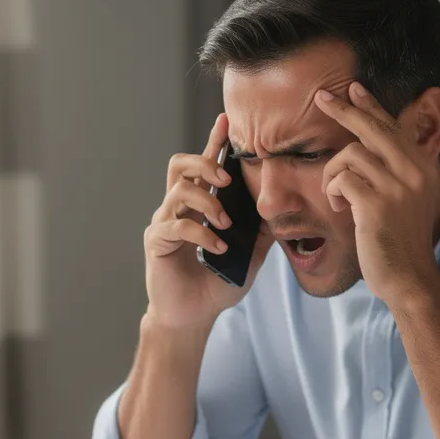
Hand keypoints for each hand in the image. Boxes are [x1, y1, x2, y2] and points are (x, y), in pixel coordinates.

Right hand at [143, 113, 273, 330]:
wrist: (193, 316)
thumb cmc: (216, 285)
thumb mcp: (249, 256)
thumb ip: (261, 232)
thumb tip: (282, 210)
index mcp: (198, 207)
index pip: (203, 166)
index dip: (213, 142)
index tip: (227, 121)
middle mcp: (177, 208)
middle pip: (180, 165)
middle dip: (206, 163)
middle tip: (227, 179)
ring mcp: (164, 223)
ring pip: (179, 191)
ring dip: (208, 203)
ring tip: (225, 225)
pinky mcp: (156, 242)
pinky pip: (177, 225)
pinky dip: (202, 233)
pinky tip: (217, 248)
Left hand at [315, 83, 439, 303]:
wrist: (409, 277)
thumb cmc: (401, 241)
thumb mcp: (407, 199)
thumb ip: (393, 171)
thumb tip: (362, 145)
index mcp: (423, 166)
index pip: (394, 126)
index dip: (371, 105)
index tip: (353, 88)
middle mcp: (415, 170)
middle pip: (372, 127)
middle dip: (343, 111)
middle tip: (321, 98)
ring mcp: (398, 186)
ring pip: (350, 155)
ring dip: (333, 174)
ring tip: (337, 197)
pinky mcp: (377, 203)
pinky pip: (341, 179)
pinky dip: (333, 192)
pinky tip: (341, 208)